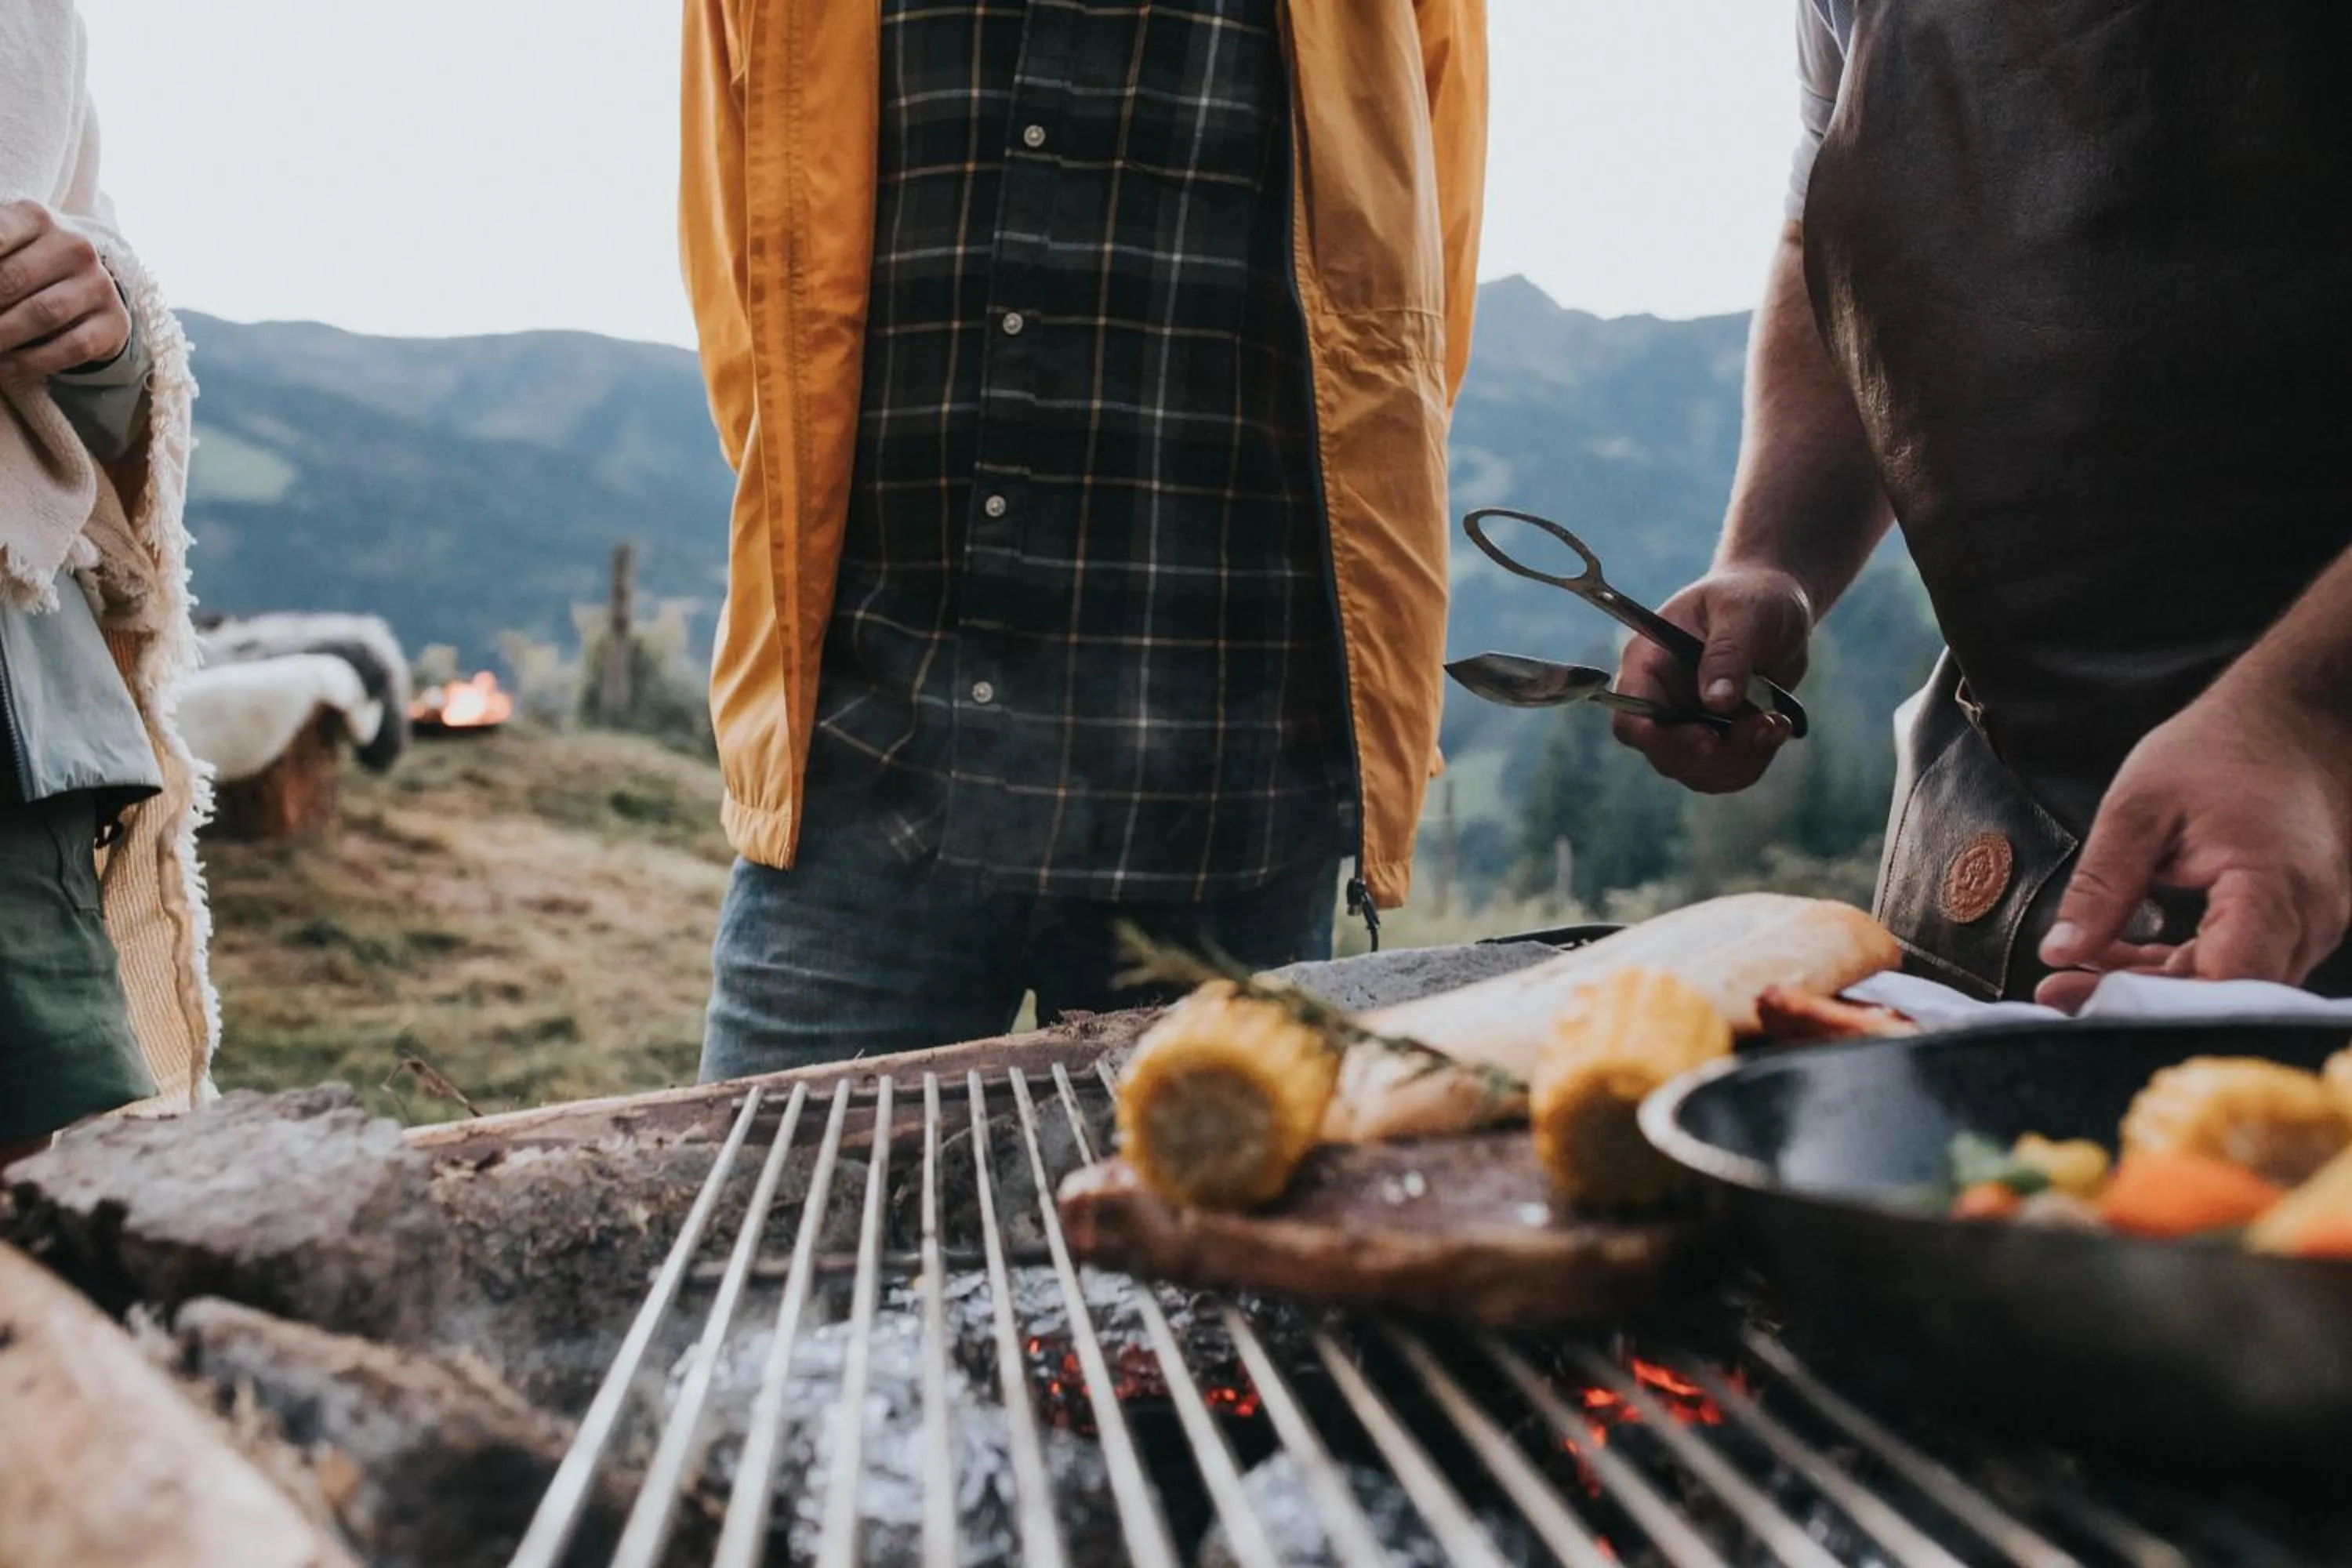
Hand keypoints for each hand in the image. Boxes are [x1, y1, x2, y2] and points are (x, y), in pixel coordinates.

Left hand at [0, 200, 129, 377]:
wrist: (85, 286)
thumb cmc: (24, 262)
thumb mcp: (1, 245)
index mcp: (35, 216)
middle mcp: (74, 245)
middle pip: (12, 280)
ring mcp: (98, 284)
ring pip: (42, 314)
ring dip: (1, 338)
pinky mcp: (113, 322)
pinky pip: (70, 347)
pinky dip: (29, 363)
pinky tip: (3, 371)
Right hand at [1610, 566, 1812, 792]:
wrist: (1777, 603)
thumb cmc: (1754, 596)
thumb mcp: (1745, 612)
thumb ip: (1728, 654)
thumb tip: (1717, 703)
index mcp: (1648, 663)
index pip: (1629, 718)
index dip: (1657, 739)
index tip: (1707, 739)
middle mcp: (1659, 699)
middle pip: (1663, 755)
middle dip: (1717, 753)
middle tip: (1763, 724)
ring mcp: (1685, 723)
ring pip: (1698, 772)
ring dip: (1742, 758)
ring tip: (1776, 722)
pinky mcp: (1715, 737)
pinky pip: (1726, 773)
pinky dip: (1754, 759)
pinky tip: (1776, 727)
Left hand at [2036, 690, 2351, 1008]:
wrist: (2295, 719)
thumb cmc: (2220, 750)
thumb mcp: (2139, 807)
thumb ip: (2101, 885)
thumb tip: (2058, 953)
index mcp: (2272, 888)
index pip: (2224, 981)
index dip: (2153, 1005)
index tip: (2078, 1001)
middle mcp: (2307, 919)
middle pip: (2223, 993)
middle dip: (2138, 1003)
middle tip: (2056, 995)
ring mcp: (2310, 924)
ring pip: (2228, 984)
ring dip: (2153, 986)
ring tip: (2072, 977)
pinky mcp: (2296, 923)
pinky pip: (2236, 962)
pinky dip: (2178, 966)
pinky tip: (2115, 959)